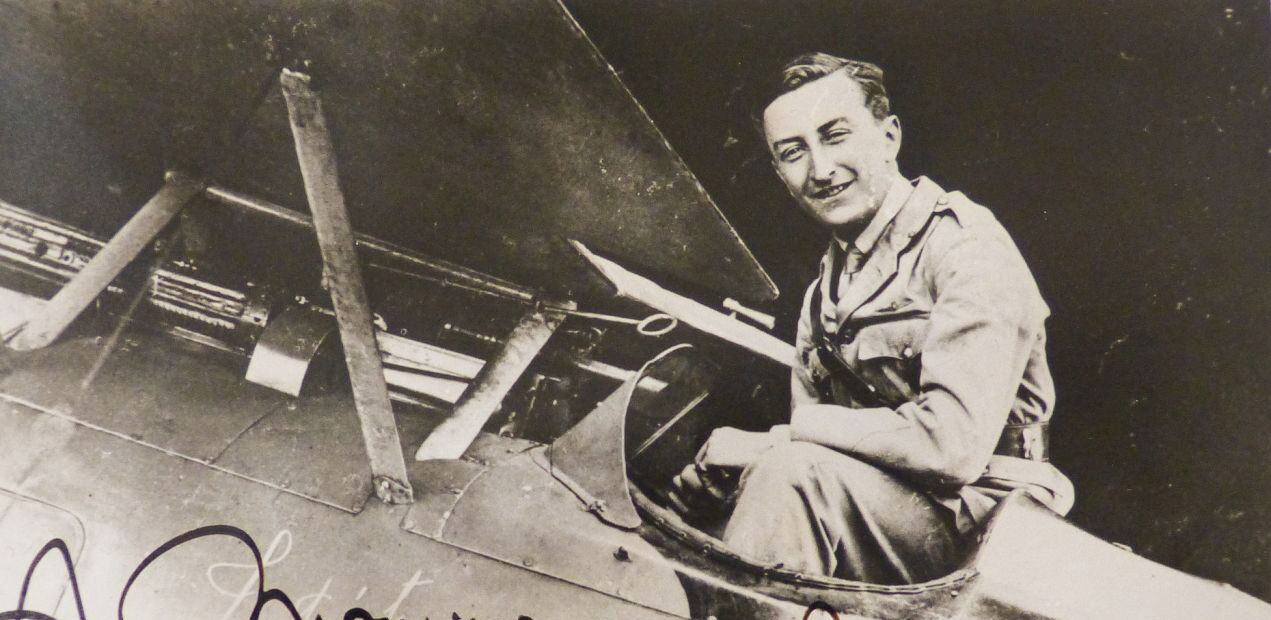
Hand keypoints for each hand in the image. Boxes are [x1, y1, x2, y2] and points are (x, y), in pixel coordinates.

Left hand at [666, 426, 786, 518]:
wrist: (777, 453)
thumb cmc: (766, 458)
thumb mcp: (745, 457)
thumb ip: (730, 462)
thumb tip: (717, 478)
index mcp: (723, 434)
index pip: (708, 456)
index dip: (714, 475)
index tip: (726, 487)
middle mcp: (716, 435)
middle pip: (701, 463)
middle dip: (711, 480)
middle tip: (724, 495)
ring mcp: (713, 443)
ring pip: (702, 471)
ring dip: (712, 485)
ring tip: (727, 496)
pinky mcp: (713, 455)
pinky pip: (704, 477)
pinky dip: (713, 489)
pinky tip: (726, 496)